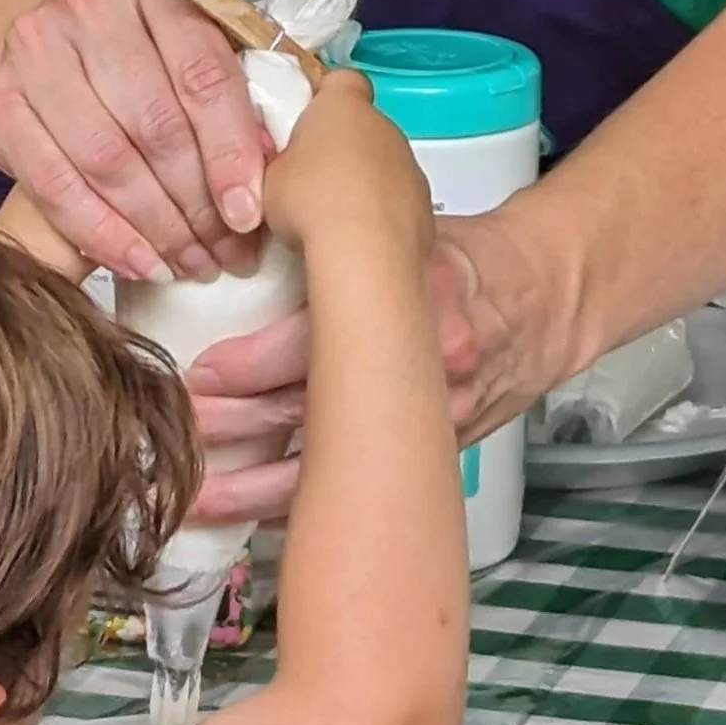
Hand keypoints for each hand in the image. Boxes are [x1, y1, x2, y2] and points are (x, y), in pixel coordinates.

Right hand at [0, 0, 270, 284]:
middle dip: (197, 203)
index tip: (251, 213)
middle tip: (228, 254)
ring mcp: (31, 48)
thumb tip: (273, 170)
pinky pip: (54, 185)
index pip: (201, 74)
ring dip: (156, 227)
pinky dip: (102, 234)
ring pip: (105, 159)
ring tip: (193, 264)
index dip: (231, 151)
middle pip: (153, 122)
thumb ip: (237, 89)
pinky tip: (140, 262)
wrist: (60, 34)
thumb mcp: (204, 42)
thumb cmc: (154, 47)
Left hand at [182, 203, 565, 527]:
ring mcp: (432, 419)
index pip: (319, 339)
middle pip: (316, 412)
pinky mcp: (435, 453)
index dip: (251, 364)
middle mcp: (424, 368)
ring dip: (261, 489)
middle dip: (239, 429)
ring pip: (338, 467)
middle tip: (181, 431)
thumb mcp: (405, 226)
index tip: (200, 374)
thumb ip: (335, 230)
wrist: (544, 298)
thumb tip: (246, 208)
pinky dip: (311, 502)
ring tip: (199, 496)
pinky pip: (365, 486)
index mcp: (412, 298)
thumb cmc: (464, 256)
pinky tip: (258, 516)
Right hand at [258, 72, 430, 254]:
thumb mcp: (269, 177)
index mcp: (344, 107)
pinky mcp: (425, 207)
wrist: (363, 253)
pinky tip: (361, 240)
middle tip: (311, 182)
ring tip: (335, 219)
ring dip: (365, 185)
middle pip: (364, 129)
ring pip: (385, 167)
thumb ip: (281, 161)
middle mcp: (385, 128)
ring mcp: (410, 167)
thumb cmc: (309, 201)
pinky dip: (384, 216)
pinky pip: (400, 203)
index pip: (343, 81)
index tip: (309, 123)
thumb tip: (284, 168)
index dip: (327, 98)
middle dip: (343, 150)